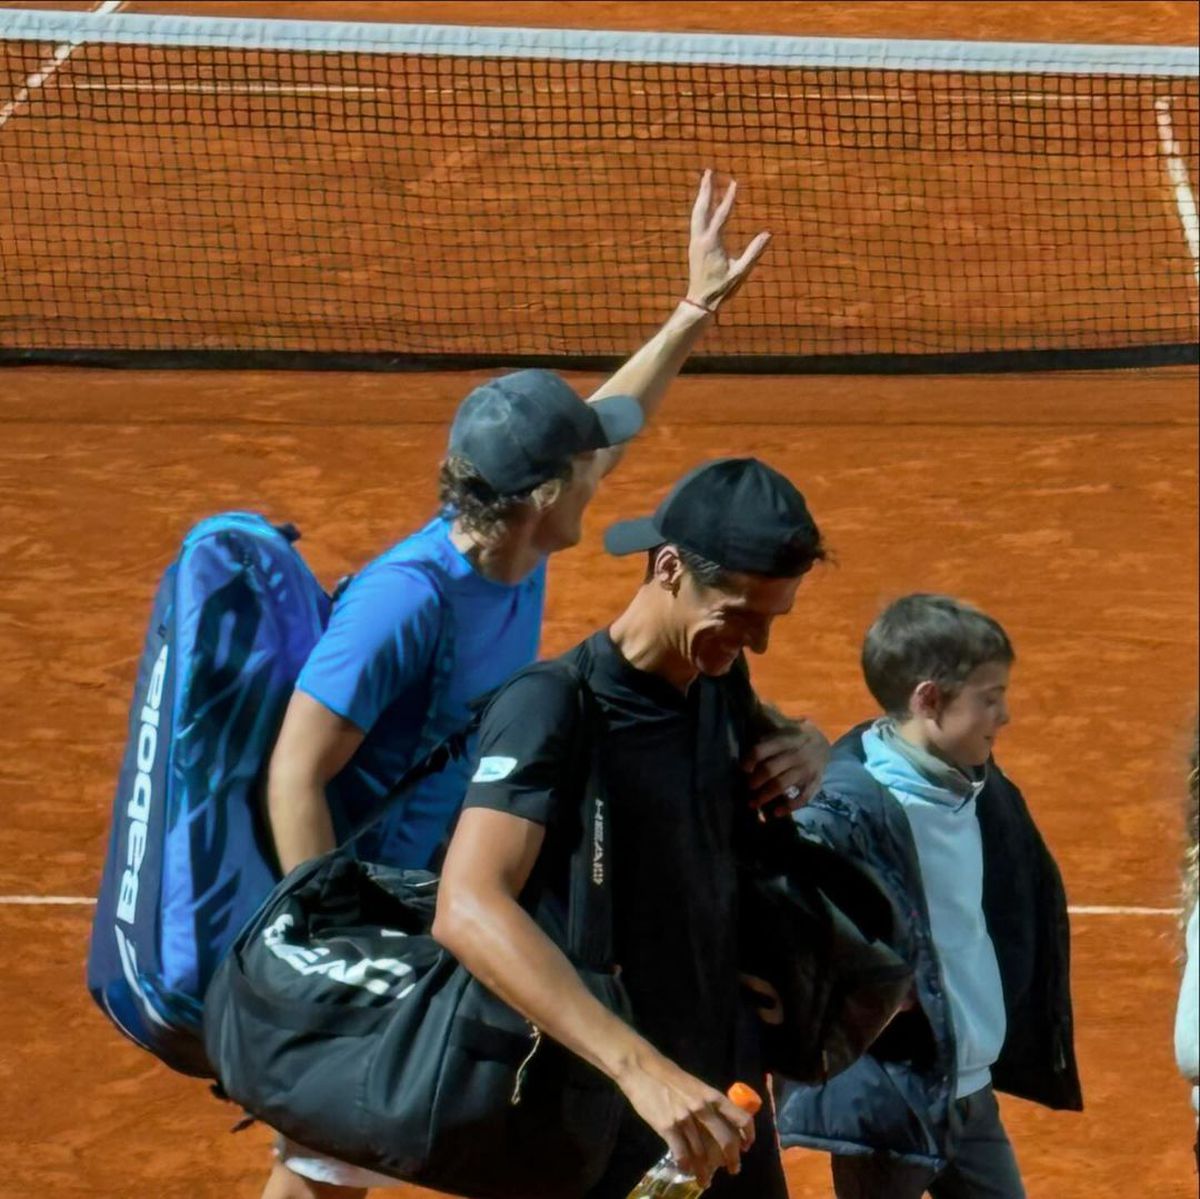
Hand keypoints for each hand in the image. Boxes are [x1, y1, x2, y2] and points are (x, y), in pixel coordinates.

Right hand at [616, 1052, 754, 1186]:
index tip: (746, 1147)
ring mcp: (684, 1118)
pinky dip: (686, 1166)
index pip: (740, 1117)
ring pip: (702, 1153)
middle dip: (732, 1160)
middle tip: (733, 1169)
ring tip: (705, 1180)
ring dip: (705, 1171)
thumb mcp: (695, 1085)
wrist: (641, 1068)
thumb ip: (708, 1103)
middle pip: (726, 1140)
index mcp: (711, 1095)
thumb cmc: (668, 1075)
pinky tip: (687, 1171)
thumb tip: (719, 1125)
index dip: (747, 1135)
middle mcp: (702, 1108)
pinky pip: (681, 1154)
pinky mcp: (667, 1127)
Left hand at [686, 169, 771, 310]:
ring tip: (706, 181)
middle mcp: (700, 239)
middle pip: (702, 208)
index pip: (721, 215)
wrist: (700, 301)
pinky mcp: (694, 246)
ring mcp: (695, 242)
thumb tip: (768, 234)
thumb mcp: (741, 272)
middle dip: (706, 188)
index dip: (729, 198)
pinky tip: (703, 205)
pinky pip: (696, 221)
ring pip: (696, 213)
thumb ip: (754, 253)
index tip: (735, 182)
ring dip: (701, 196)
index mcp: (711, 243)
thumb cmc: (721, 289)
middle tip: (708, 171)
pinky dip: (700, 209)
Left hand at [743, 718, 830, 816]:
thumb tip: (747, 702)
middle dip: (755, 781)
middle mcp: (796, 754)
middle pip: (771, 770)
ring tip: (752, 804)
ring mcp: (806, 770)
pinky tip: (776, 813)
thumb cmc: (792, 735)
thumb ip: (764, 718)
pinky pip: (803, 798)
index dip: (750, 759)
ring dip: (766, 796)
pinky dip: (790, 806)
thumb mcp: (780, 724)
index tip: (742, 768)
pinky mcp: (815, 783)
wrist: (823, 742)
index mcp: (785, 739)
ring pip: (783, 785)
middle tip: (747, 788)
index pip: (764, 749)